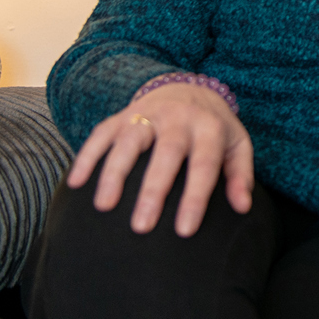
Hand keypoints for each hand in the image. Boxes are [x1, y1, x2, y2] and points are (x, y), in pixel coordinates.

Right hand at [65, 80, 253, 236]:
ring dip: (114, 173)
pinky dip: (86, 157)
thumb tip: (243, 208)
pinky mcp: (121, 115)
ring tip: (104, 206)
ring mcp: (147, 114)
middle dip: (152, 191)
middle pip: (165, 154)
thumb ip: (240, 175)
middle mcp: (177, 118)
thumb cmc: (214, 128)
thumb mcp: (237, 145)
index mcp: (209, 127)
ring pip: (128, 141)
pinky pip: (100, 134)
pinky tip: (75, 184)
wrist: (189, 87)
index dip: (194, 198)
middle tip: (140, 227)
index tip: (184, 231)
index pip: (204, 165)